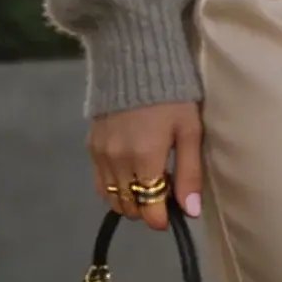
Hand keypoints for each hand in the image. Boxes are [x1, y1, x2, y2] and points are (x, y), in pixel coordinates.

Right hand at [89, 102, 203, 232]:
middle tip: (164, 195)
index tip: (171, 216)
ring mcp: (100, 154)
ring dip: (130, 201)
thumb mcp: (189, 131)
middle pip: (130, 207)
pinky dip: (114, 188)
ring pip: (112, 198)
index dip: (160, 219)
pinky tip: (129, 176)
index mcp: (145, 159)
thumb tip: (191, 212)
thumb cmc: (171, 96)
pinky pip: (99, 183)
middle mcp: (118, 161)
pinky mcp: (90, 146)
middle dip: (147, 209)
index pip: (149, 209)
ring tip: (148, 185)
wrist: (133, 61)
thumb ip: (189, 173)